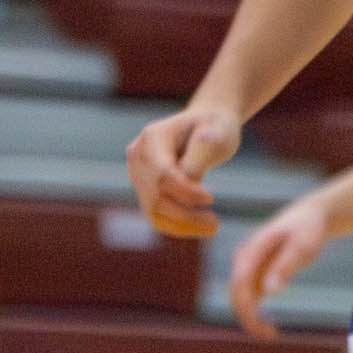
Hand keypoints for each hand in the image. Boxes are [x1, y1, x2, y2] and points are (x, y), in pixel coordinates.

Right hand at [129, 104, 240, 240]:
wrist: (206, 124)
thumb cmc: (214, 127)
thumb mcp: (216, 134)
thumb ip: (199, 157)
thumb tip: (188, 181)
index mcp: (152, 136)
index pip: (163, 174)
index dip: (185, 192)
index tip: (210, 199)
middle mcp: (138, 155)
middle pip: (155, 196)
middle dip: (185, 215)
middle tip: (215, 225)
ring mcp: (137, 173)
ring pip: (153, 211)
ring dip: (182, 225)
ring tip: (212, 227)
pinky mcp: (143, 189)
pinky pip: (155, 215)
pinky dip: (177, 226)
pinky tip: (199, 226)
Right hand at [227, 197, 337, 337]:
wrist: (308, 217)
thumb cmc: (307, 229)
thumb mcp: (303, 245)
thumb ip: (285, 266)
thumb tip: (268, 291)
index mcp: (253, 249)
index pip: (240, 282)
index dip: (245, 307)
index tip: (259, 327)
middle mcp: (244, 258)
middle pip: (235, 293)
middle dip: (247, 318)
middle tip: (269, 336)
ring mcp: (247, 266)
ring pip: (239, 298)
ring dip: (249, 318)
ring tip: (270, 334)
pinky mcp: (254, 274)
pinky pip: (248, 298)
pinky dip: (254, 314)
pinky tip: (269, 326)